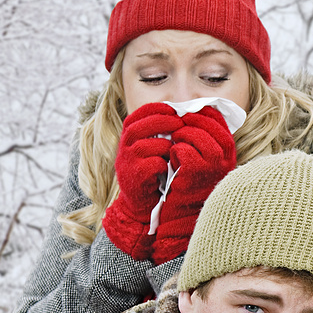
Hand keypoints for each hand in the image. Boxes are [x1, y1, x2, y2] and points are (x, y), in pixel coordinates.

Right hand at [101, 102, 182, 259]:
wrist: (142, 203)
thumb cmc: (156, 172)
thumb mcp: (157, 148)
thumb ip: (165, 133)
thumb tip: (188, 114)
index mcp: (130, 136)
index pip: (138, 114)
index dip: (156, 109)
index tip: (174, 109)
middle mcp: (124, 147)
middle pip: (138, 127)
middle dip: (161, 122)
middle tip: (180, 123)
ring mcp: (126, 163)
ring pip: (144, 146)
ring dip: (164, 146)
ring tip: (177, 148)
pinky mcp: (134, 178)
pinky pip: (151, 165)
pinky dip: (164, 164)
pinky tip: (171, 167)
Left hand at [152, 108, 236, 262]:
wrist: (185, 215)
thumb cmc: (191, 184)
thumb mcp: (204, 159)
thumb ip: (204, 138)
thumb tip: (192, 113)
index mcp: (229, 151)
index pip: (219, 119)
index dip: (201, 112)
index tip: (187, 114)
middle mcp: (226, 157)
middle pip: (209, 123)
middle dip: (190, 120)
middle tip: (177, 126)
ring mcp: (213, 165)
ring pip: (195, 135)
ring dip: (180, 135)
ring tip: (174, 145)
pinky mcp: (196, 173)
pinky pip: (182, 150)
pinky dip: (173, 152)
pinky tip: (172, 162)